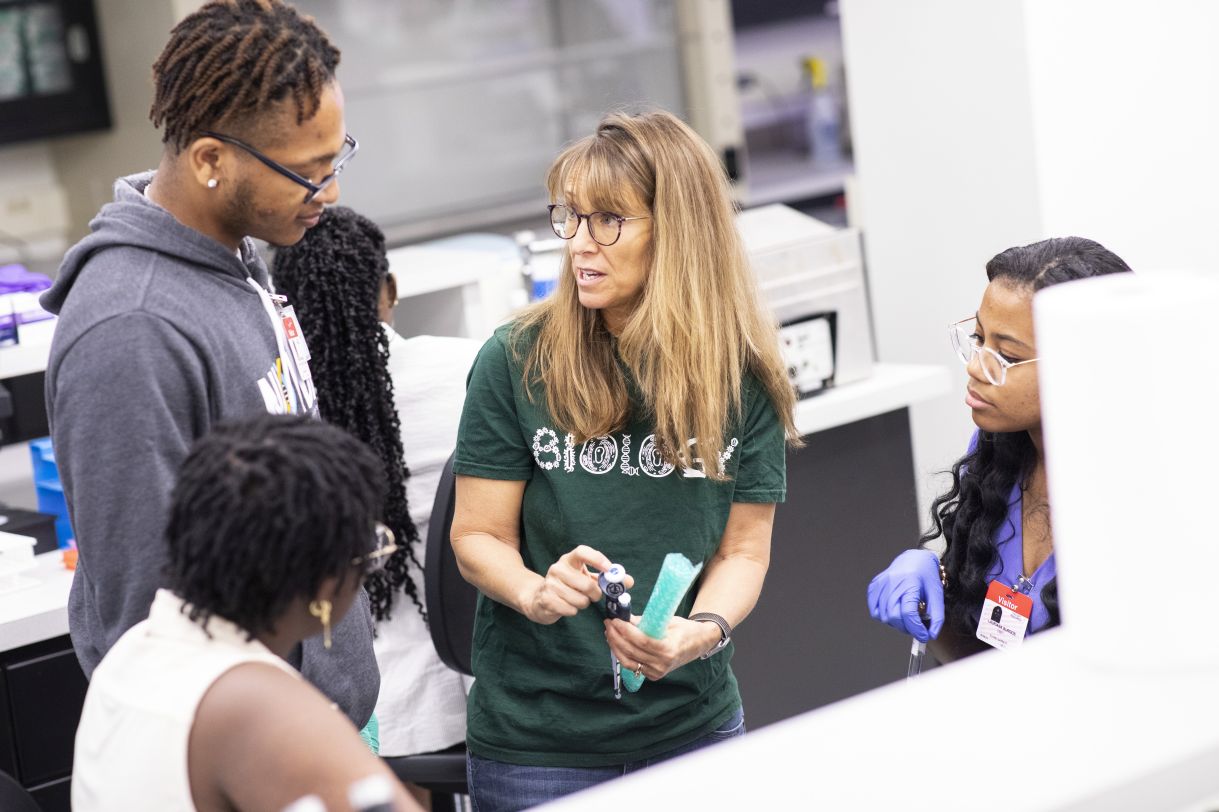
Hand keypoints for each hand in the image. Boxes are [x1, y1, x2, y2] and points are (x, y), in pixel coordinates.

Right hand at [521, 545, 633, 624]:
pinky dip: (573, 611)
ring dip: (583, 603)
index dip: (597, 559)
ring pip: (580, 599)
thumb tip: (629, 581)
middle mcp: (557, 568)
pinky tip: (567, 606)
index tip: (609, 569)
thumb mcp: (586, 578)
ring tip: (577, 600)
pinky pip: (570, 609)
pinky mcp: (546, 599)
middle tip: (594, 595)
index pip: (582, 552)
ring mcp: (550, 584)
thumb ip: (606, 579)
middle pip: (586, 583)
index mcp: (569, 559)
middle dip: (595, 593)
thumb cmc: (568, 586)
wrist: (539, 599)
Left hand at [604, 615, 719, 681]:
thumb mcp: (668, 621)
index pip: (641, 641)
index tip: (615, 620)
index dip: (625, 630)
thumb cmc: (686, 629)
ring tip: (609, 632)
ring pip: (628, 661)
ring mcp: (657, 672)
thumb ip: (646, 621)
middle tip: (608, 623)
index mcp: (668, 649)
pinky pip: (632, 666)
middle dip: (616, 636)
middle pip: (632, 651)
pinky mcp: (653, 675)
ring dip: (615, 646)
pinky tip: (617, 643)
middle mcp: (662, 664)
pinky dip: (622, 654)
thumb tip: (625, 617)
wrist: (699, 644)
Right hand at [866, 549, 943, 641]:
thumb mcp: (937, 596)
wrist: (914, 559)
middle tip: (915, 627)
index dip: (916, 629)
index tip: (924, 636)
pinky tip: (894, 612)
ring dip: (896, 623)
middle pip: (894, 616)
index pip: (908, 613)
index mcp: (910, 582)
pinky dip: (884, 616)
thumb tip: (931, 635)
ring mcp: (881, 583)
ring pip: (883, 616)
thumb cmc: (926, 577)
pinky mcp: (874, 586)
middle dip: (906, 627)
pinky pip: (875, 610)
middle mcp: (893, 582)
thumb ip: (937, 617)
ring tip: (905, 618)